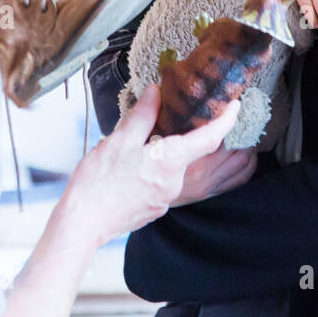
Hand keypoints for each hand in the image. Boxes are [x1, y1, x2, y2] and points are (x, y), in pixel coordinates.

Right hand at [63, 83, 241, 246]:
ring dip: (165, 152)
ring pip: (174, 166)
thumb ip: (142, 115)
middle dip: (182, 134)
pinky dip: (156, 168)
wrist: (82, 224)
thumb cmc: (98, 183)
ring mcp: (165, 199)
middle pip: (190, 152)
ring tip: (139, 143)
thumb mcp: (118, 141)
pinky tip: (134, 165)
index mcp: (170, 162)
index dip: (226, 120)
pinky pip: (162, 181)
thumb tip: (155, 92)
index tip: (235, 106)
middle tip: (168, 117)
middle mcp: (174, 182)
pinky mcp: (154, 208)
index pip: (210, 138)